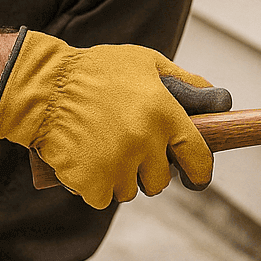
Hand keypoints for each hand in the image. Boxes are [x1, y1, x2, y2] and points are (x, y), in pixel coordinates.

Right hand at [0, 31, 217, 209]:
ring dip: (120, 177)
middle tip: (129, 148)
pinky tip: (86, 161)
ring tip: (103, 149)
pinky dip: (94, 186)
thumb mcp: (146, 62)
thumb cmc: (95, 70)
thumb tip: (217, 100)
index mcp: (164, 114)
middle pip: (160, 181)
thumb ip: (185, 82)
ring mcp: (117, 164)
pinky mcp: (90, 182)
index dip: (199, 171)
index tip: (195, 177)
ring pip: (130, 190)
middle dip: (148, 169)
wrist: (43, 86)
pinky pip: (102, 198)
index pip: (198, 157)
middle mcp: (145, 142)